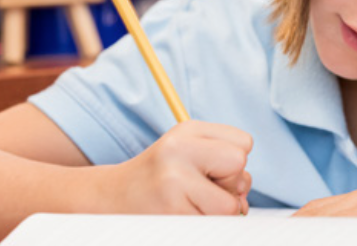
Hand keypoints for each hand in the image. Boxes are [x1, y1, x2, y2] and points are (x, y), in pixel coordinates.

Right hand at [108, 120, 251, 214]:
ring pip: (231, 205)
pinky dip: (205, 225)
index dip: (232, 162)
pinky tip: (182, 215)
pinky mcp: (173, 211)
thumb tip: (243, 202)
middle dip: (229, 185)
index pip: (244, 143)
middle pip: (239, 168)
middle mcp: (178, 149)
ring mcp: (174, 181)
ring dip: (218, 211)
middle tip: (197, 187)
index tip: (207, 167)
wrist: (113, 198)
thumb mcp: (189, 153)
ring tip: (189, 203)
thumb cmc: (161, 177)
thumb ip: (225, 164)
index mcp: (186, 130)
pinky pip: (215, 225)